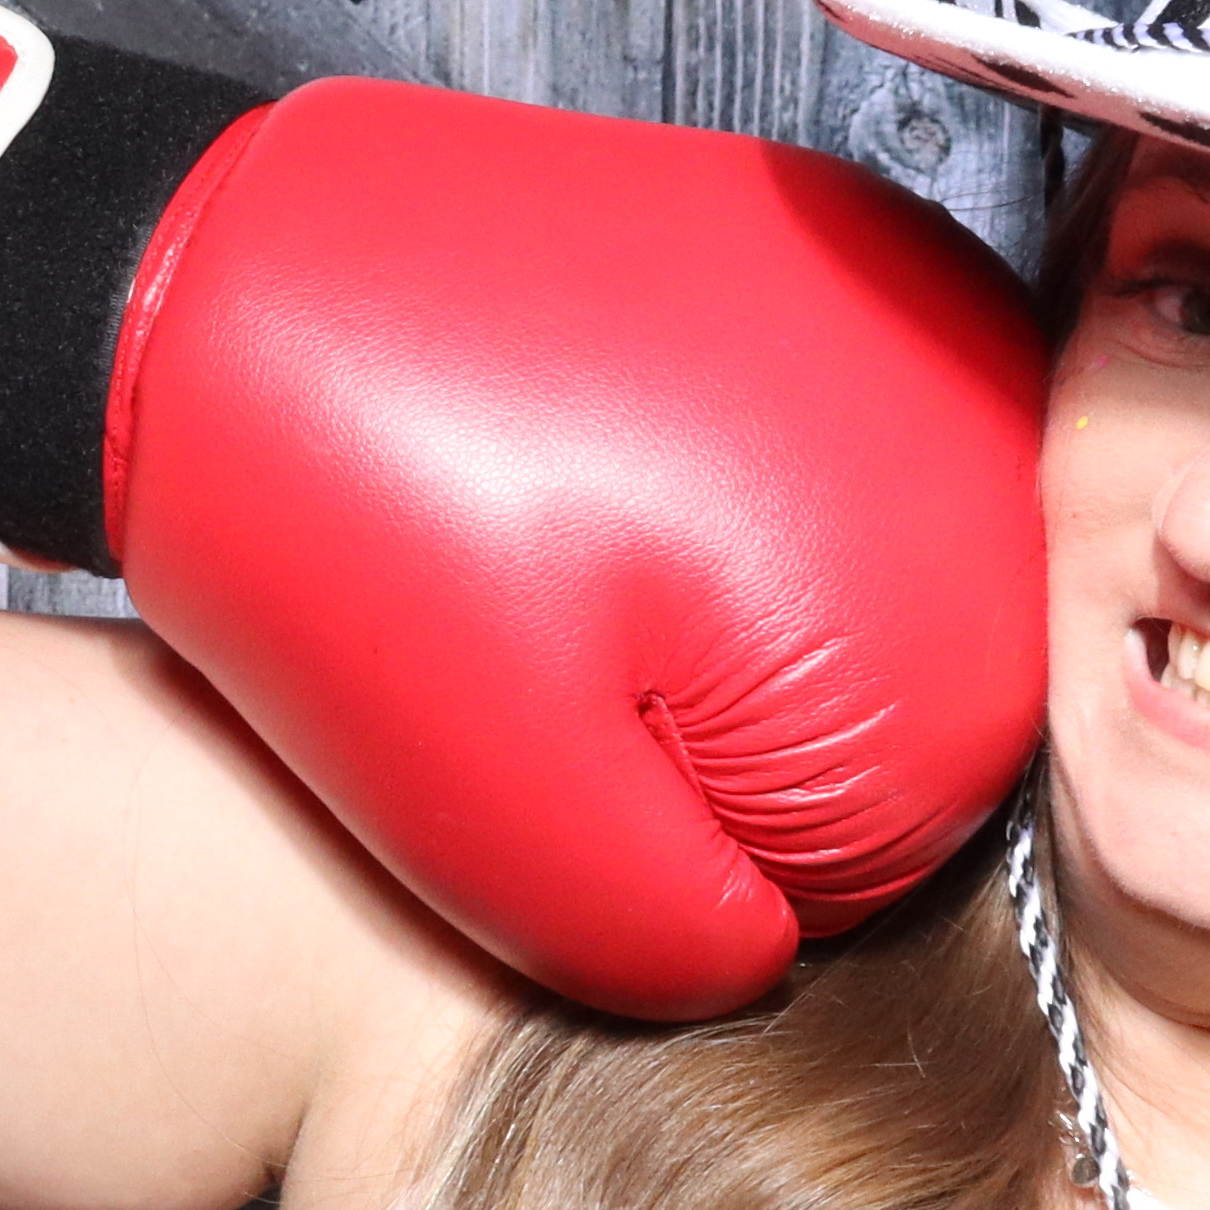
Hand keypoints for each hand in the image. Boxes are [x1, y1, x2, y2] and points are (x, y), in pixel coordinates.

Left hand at [0, 0, 1043, 1015]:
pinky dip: (696, 471)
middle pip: (885, 698)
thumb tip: (758, 960)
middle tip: (521, 636)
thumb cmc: (341, 525)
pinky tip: (565, 448)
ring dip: (700, 587)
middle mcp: (993, 453)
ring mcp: (924, 319)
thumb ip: (660, 927)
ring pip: (846, 573)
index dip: (690, 830)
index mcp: (949, 618)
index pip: (889, 844)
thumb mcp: (488, 807)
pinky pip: (811, 442)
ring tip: (527, 537)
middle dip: (707, 705)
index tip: (552, 740)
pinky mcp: (839, 249)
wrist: (216, 280)